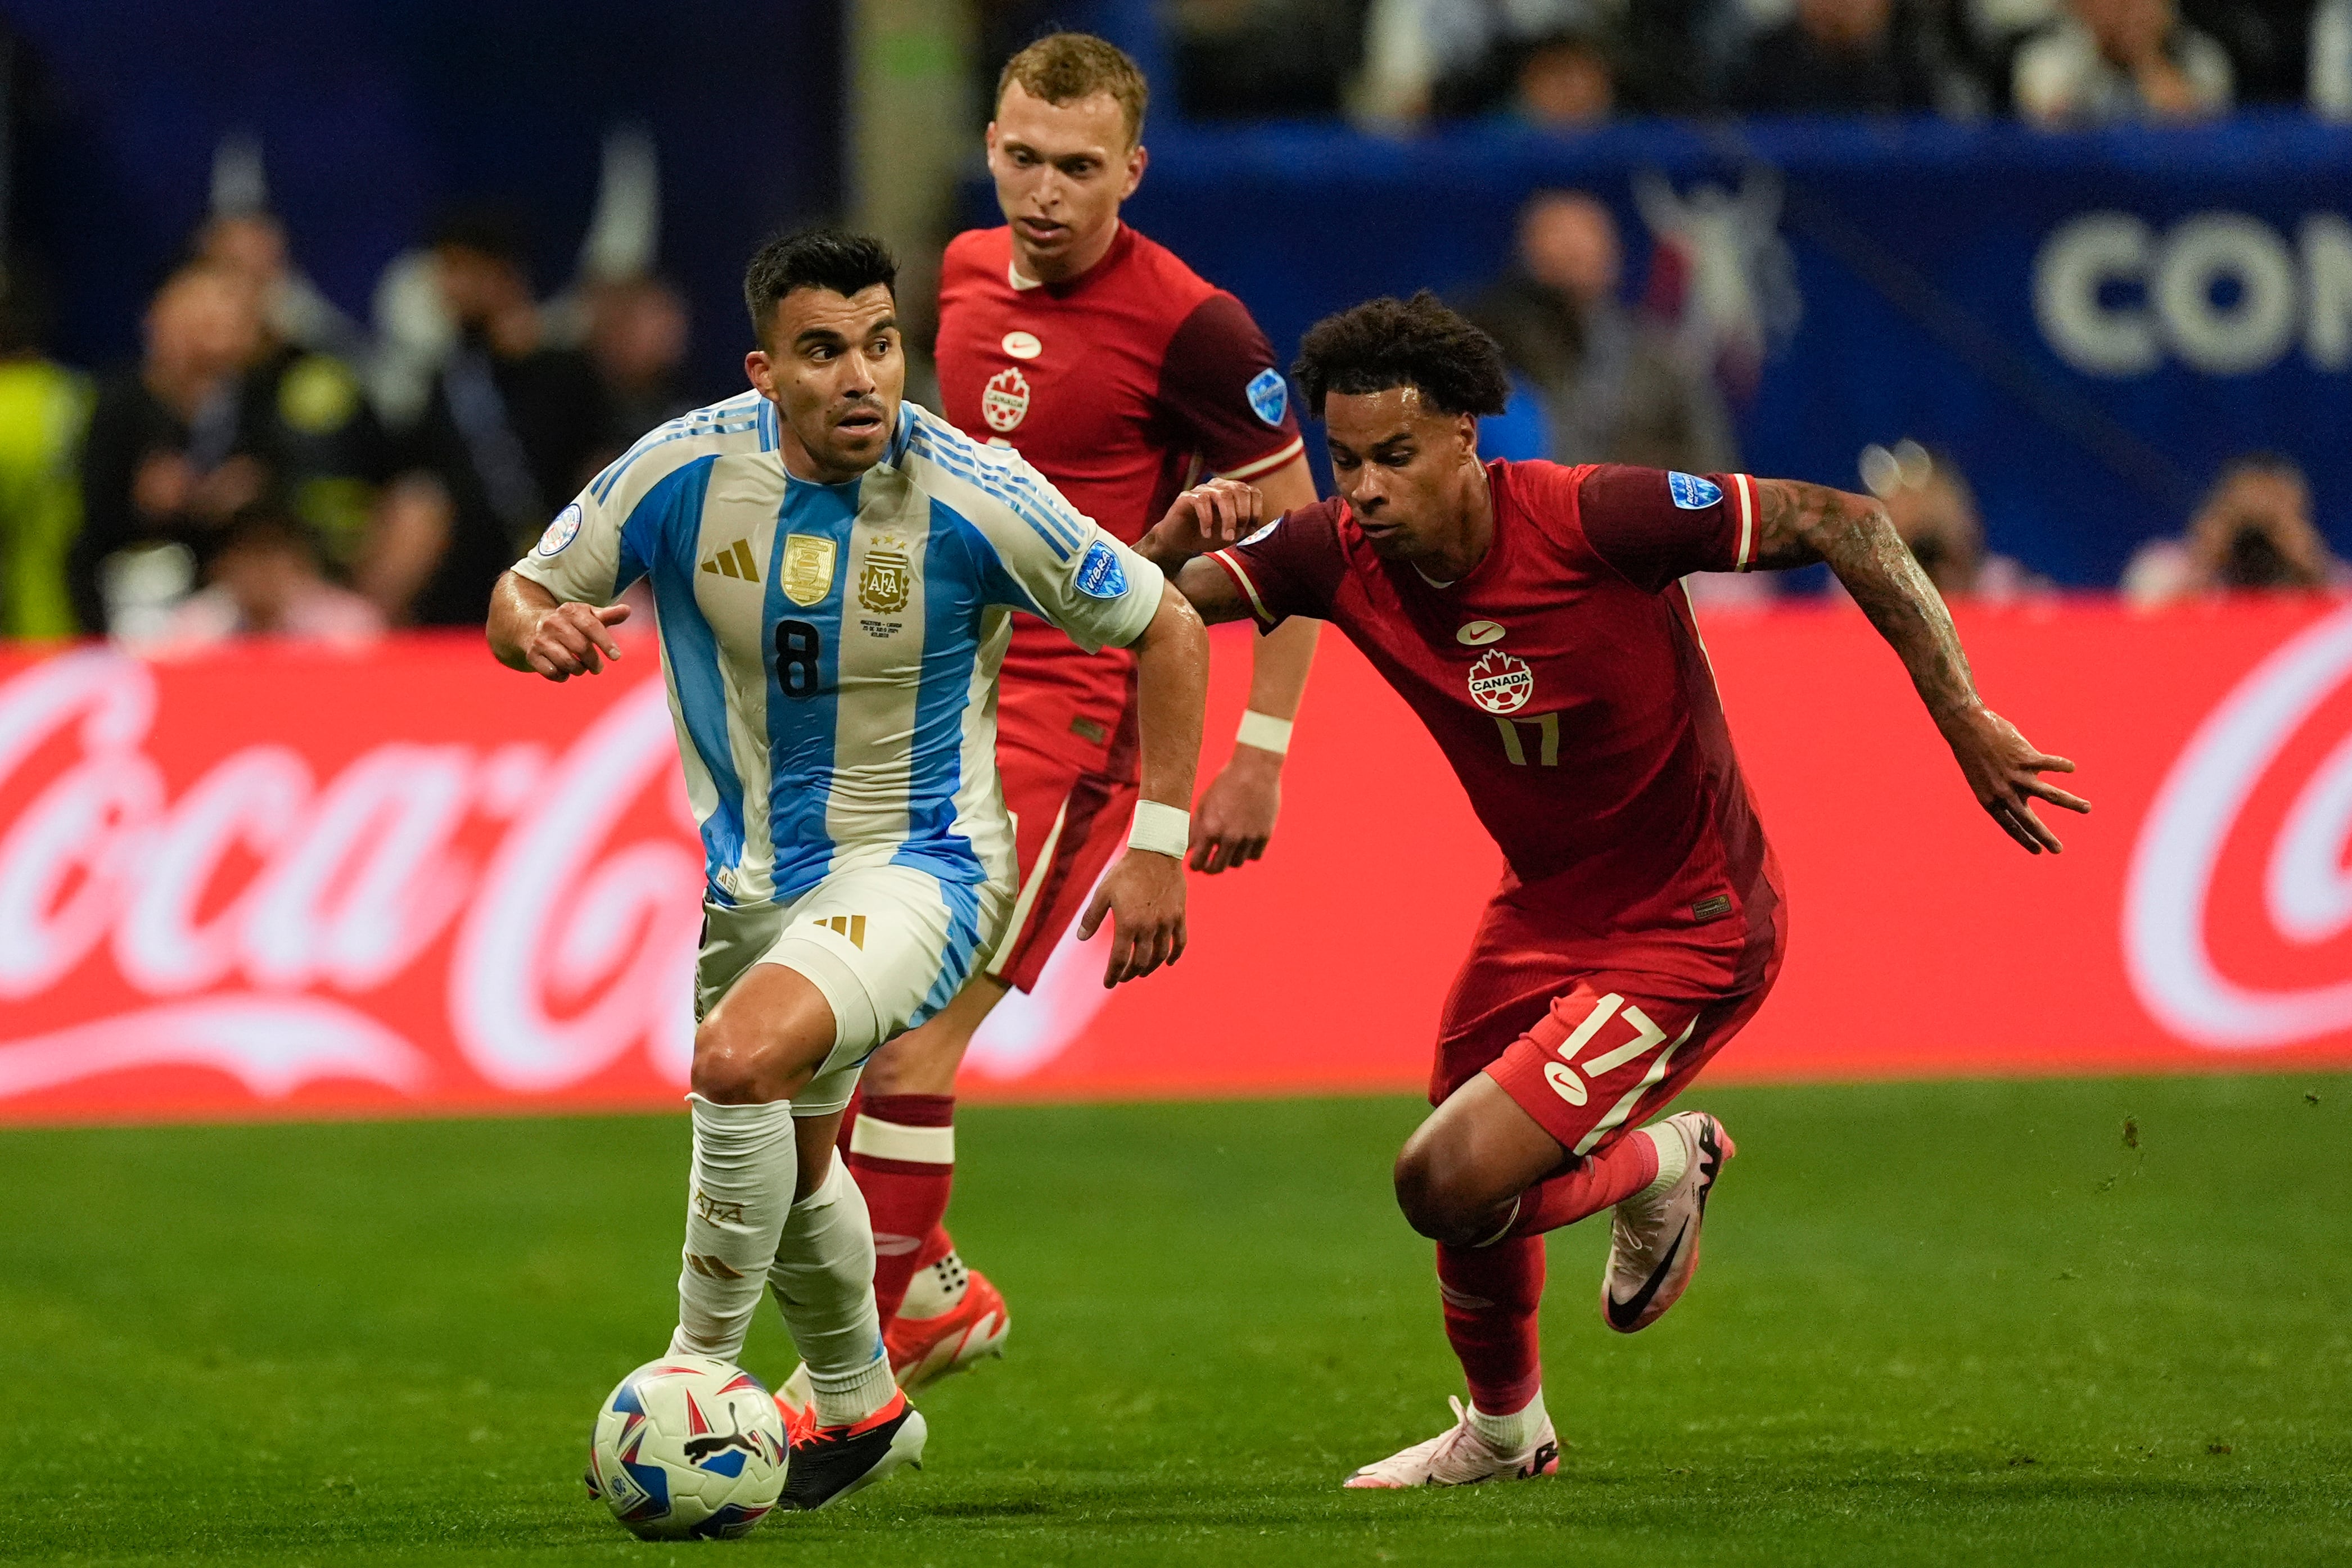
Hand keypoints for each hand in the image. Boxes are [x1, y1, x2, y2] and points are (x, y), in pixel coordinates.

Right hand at [524, 600, 629, 680]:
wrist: (532, 625)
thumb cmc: (570, 623)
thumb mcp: (588, 615)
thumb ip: (608, 615)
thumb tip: (627, 610)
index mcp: (569, 610)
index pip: (591, 626)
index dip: (605, 642)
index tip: (616, 656)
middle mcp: (553, 623)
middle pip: (581, 647)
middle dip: (594, 662)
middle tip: (598, 667)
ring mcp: (540, 639)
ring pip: (567, 662)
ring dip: (579, 670)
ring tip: (581, 667)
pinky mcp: (532, 655)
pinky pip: (551, 672)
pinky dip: (562, 676)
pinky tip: (564, 671)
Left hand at [1075, 848, 1186, 985]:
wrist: (1155, 852)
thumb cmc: (1125, 872)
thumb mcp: (1103, 892)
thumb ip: (1091, 917)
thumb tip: (1081, 938)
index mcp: (1128, 923)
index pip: (1120, 959)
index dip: (1113, 974)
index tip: (1108, 983)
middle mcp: (1148, 927)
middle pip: (1140, 962)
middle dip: (1130, 973)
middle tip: (1123, 977)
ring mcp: (1166, 922)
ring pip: (1160, 956)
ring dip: (1150, 968)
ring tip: (1142, 971)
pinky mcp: (1179, 916)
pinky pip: (1180, 943)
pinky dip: (1174, 956)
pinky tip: (1168, 962)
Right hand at [1136, 478, 1262, 570]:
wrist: (1180, 542)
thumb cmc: (1209, 536)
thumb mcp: (1231, 534)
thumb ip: (1244, 529)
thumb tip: (1256, 527)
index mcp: (1233, 493)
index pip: (1252, 492)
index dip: (1256, 510)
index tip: (1251, 529)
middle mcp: (1219, 487)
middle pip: (1239, 490)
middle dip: (1243, 514)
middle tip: (1237, 535)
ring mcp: (1203, 490)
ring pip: (1222, 495)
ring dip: (1228, 518)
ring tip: (1226, 538)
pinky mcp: (1186, 497)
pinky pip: (1201, 501)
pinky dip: (1207, 519)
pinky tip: (1206, 534)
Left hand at [1189, 745, 1280, 873]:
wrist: (1255, 769)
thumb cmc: (1226, 782)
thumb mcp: (1204, 803)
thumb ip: (1195, 828)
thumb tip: (1187, 847)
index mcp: (1210, 829)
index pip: (1198, 862)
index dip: (1194, 865)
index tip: (1194, 864)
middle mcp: (1229, 837)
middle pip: (1217, 869)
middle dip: (1210, 868)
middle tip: (1209, 864)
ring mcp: (1249, 837)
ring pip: (1236, 864)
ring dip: (1229, 860)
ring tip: (1227, 850)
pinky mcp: (1265, 834)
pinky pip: (1254, 856)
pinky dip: (1247, 854)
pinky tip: (1243, 844)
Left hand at [1940, 706, 2089, 853]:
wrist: (1966, 728)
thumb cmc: (1975, 753)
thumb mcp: (1983, 778)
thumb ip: (2004, 788)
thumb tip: (2029, 791)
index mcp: (1990, 800)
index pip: (2009, 826)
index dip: (2024, 839)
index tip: (2038, 851)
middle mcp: (2004, 792)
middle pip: (2029, 820)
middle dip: (2046, 836)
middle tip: (2059, 850)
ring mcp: (2016, 776)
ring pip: (2050, 795)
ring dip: (2071, 803)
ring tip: (2087, 808)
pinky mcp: (2026, 758)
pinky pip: (2050, 764)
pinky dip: (2061, 765)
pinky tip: (2071, 768)